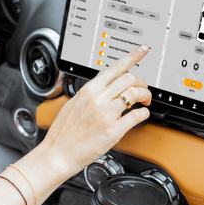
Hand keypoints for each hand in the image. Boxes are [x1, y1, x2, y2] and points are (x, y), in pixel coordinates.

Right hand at [35, 45, 151, 180]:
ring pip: (135, 94)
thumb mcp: (74, 103)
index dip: (132, 57)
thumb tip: (104, 83)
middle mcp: (97, 99)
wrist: (58, 154)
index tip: (142, 51)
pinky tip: (142, 115)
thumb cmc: (63, 133)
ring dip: (145, 95)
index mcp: (88, 90)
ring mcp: (106, 115)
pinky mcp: (113, 131)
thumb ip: (90, 92)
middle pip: (129, 78)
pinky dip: (144, 113)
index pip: (114, 67)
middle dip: (142, 82)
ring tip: (145, 101)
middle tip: (144, 89)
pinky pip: (137, 116)